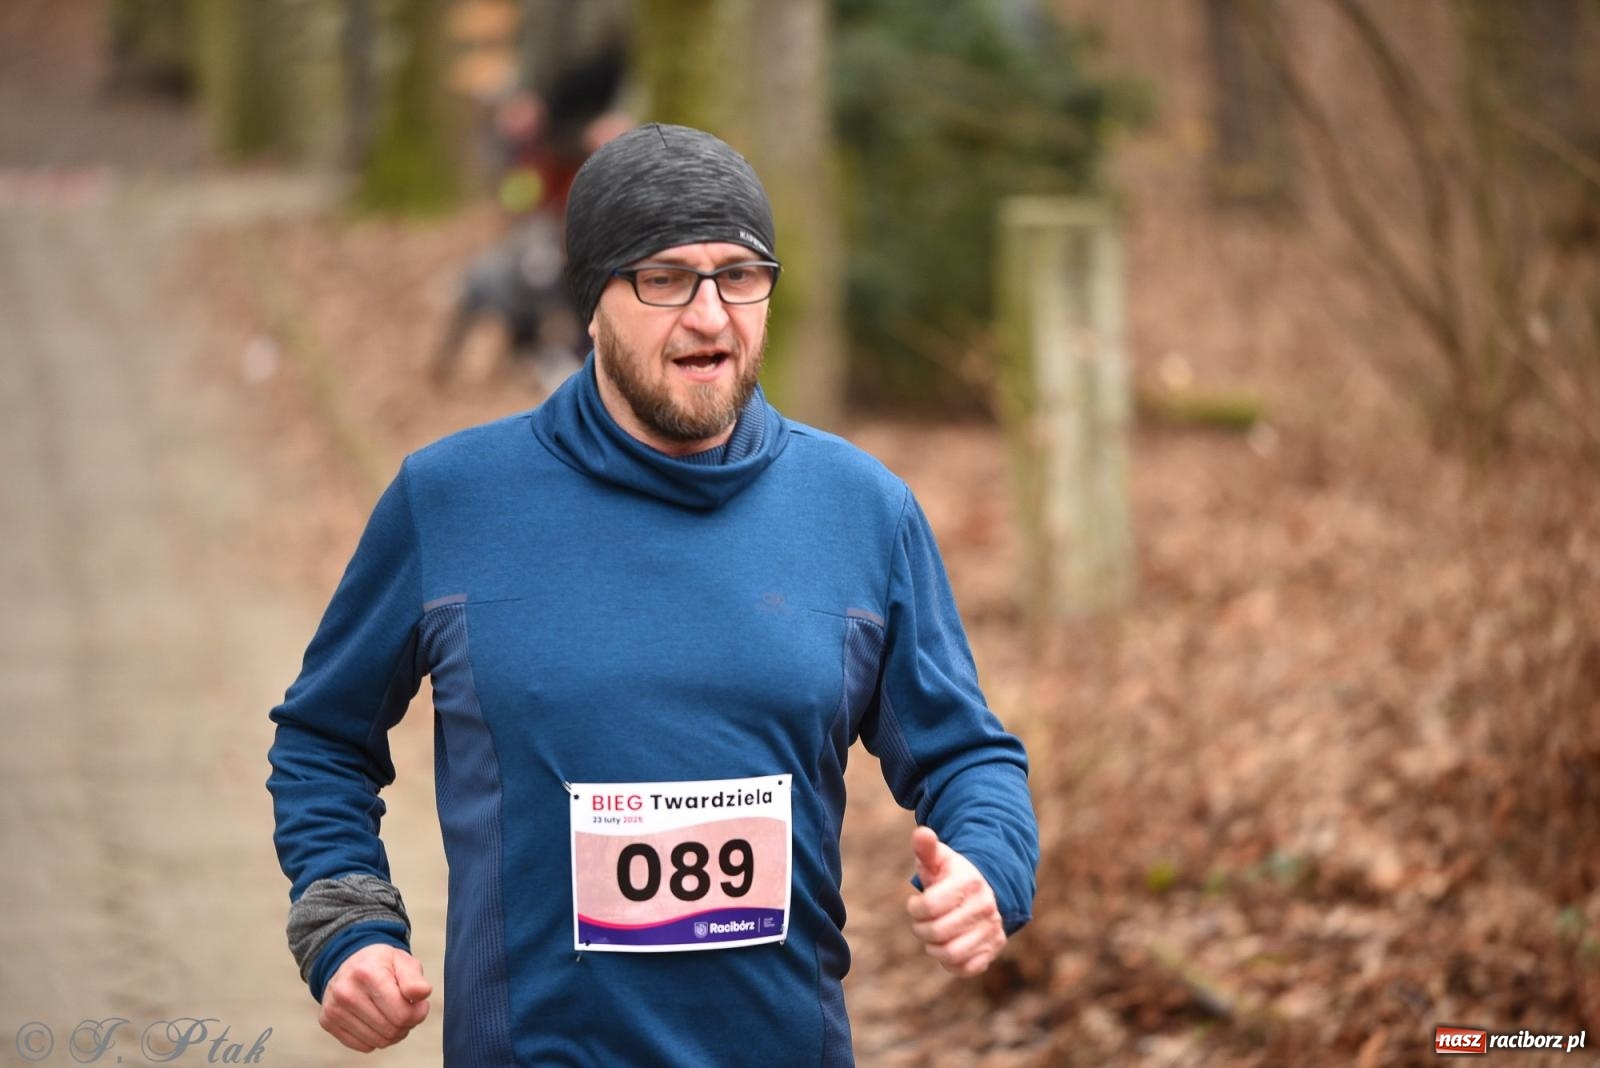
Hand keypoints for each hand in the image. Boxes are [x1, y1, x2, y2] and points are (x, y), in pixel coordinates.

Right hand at [318, 944, 431, 1052]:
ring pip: (378, 1042)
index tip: (419, 1004)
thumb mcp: (402, 961)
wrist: (349, 963)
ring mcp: (333, 1008)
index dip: (418, 1013)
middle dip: (406, 1024)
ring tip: (392, 1014)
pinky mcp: (327, 1022)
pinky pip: (363, 1046)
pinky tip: (377, 1021)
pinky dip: (376, 1038)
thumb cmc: (382, 964)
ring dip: (393, 1033)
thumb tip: (422, 993)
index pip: (401, 1014)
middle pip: (391, 1030)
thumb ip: (414, 979)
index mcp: (367, 973)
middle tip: (407, 1010)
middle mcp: (345, 992)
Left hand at [905, 825, 1005, 977]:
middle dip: (921, 929)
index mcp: (969, 882)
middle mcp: (985, 906)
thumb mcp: (940, 859)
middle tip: (922, 922)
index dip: (915, 908)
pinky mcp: (994, 949)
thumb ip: (927, 847)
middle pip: (937, 932)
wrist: (985, 890)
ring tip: (933, 937)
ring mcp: (991, 929)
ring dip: (934, 948)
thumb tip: (921, 833)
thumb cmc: (952, 876)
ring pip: (951, 954)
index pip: (930, 905)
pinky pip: (967, 968)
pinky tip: (948, 948)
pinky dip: (952, 964)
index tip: (916, 904)